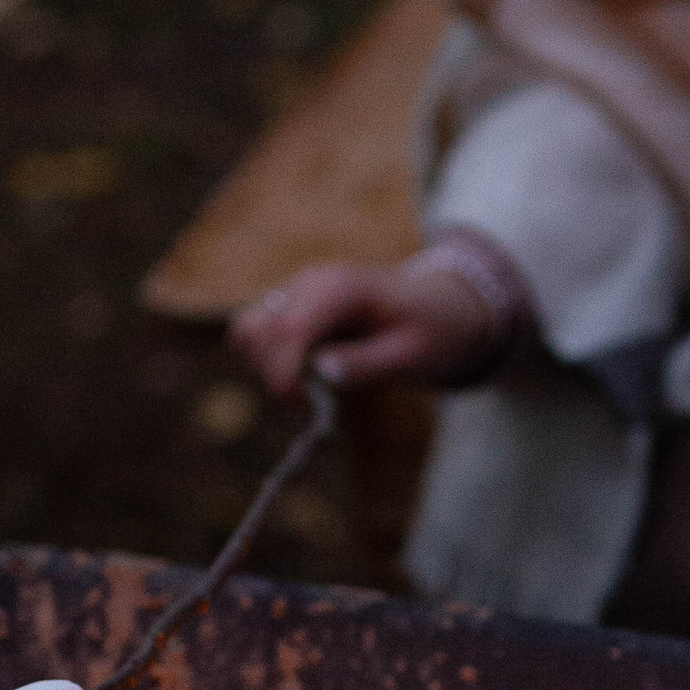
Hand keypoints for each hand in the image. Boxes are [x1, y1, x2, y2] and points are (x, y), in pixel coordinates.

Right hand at [230, 252, 498, 394]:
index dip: (282, 373)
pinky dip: (270, 361)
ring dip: (266, 367)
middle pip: (254, 329)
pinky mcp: (292, 307)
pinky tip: (304, 375)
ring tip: (306, 388)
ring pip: (248, 331)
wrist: (441, 306)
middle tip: (308, 400)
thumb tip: (322, 372)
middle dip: (271, 372)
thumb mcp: (413, 356)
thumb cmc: (432, 332)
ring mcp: (297, 292)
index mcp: (341, 290)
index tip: (300, 405)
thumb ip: (367, 364)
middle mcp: (309, 284)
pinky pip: (259, 335)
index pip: (288, 329)